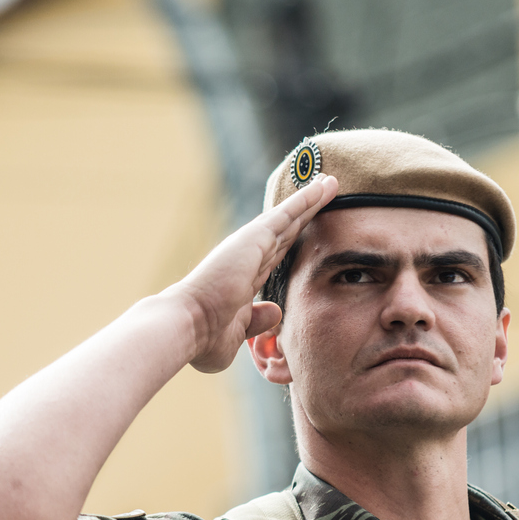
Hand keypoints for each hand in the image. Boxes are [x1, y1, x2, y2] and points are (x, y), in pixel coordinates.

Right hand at [172, 175, 337, 372]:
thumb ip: (257, 321)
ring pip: (289, 217)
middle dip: (305, 212)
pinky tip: (323, 186)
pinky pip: (287, 214)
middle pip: (285, 230)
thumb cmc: (203, 338)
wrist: (188, 326)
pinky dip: (305, 199)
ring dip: (310, 199)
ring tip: (331, 181)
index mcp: (244, 279)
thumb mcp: (237, 333)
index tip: (306, 226)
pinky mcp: (254, 238)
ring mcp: (250, 246)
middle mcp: (248, 258)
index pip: (275, 255)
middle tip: (324, 191)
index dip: (292, 239)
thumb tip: (276, 311)